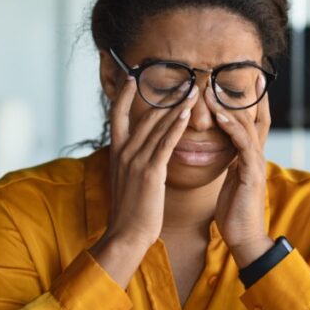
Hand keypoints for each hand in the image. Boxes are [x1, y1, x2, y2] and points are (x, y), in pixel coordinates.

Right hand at [89, 79, 198, 286]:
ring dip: (177, 105)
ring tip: (192, 89)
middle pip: (144, 114)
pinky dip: (176, 126)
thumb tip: (140, 153)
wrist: (125, 235)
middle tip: (181, 79)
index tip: (134, 75)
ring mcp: (135, 161)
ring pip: (157, 125)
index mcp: (116, 152)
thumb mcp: (126, 181)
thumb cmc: (130, 212)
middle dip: (164, 95)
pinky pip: (165, 143)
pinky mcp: (150, 172)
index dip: (126, 93)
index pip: (117, 113)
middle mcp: (123, 151)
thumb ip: (132, 163)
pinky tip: (186, 114)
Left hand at [209, 87, 274, 268]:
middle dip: (239, 96)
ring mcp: (257, 163)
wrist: (244, 238)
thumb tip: (223, 149)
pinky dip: (232, 129)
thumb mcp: (230, 181)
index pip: (254, 121)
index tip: (249, 79)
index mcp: (251, 157)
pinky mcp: (252, 174)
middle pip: (252, 117)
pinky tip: (221, 117)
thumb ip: (231, 162)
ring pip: (246, 127)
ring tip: (212, 91)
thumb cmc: (234, 212)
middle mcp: (257, 155)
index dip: (253, 100)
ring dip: (228, 107)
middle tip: (223, 77)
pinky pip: (243, 145)